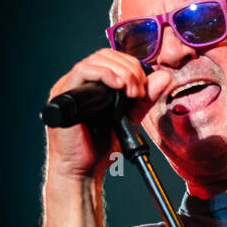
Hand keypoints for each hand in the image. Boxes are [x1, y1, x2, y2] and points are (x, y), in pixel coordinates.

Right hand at [43, 48, 173, 183]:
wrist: (83, 171)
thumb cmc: (99, 148)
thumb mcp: (129, 118)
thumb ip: (144, 99)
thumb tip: (163, 77)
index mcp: (91, 85)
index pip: (112, 59)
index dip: (131, 66)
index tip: (144, 86)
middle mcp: (78, 83)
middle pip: (104, 56)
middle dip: (129, 68)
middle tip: (139, 90)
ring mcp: (69, 88)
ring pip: (95, 60)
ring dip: (120, 71)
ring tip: (132, 92)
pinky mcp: (63, 96)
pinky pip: (82, 72)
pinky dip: (104, 74)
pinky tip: (118, 86)